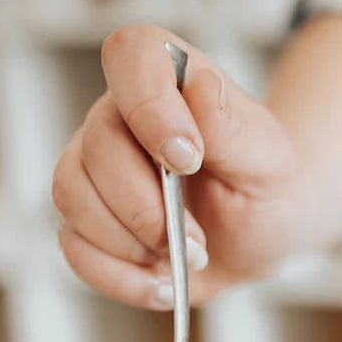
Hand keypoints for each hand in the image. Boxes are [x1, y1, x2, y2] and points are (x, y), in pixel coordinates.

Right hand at [52, 24, 303, 308]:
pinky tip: (162, 284)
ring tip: (184, 259)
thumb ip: (233, 129)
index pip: (131, 57)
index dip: (150, 108)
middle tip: (198, 240)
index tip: (190, 159)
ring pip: (72, 198)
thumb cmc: (265, 190)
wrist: (258, 240)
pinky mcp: (87, 222)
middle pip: (96, 149)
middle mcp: (120, 118)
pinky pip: (74, 248)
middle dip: (149, 210)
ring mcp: (94, 170)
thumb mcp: (269, 162)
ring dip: (132, 245)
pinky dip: (120, 277)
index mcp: (168, 82)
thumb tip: (200, 88)